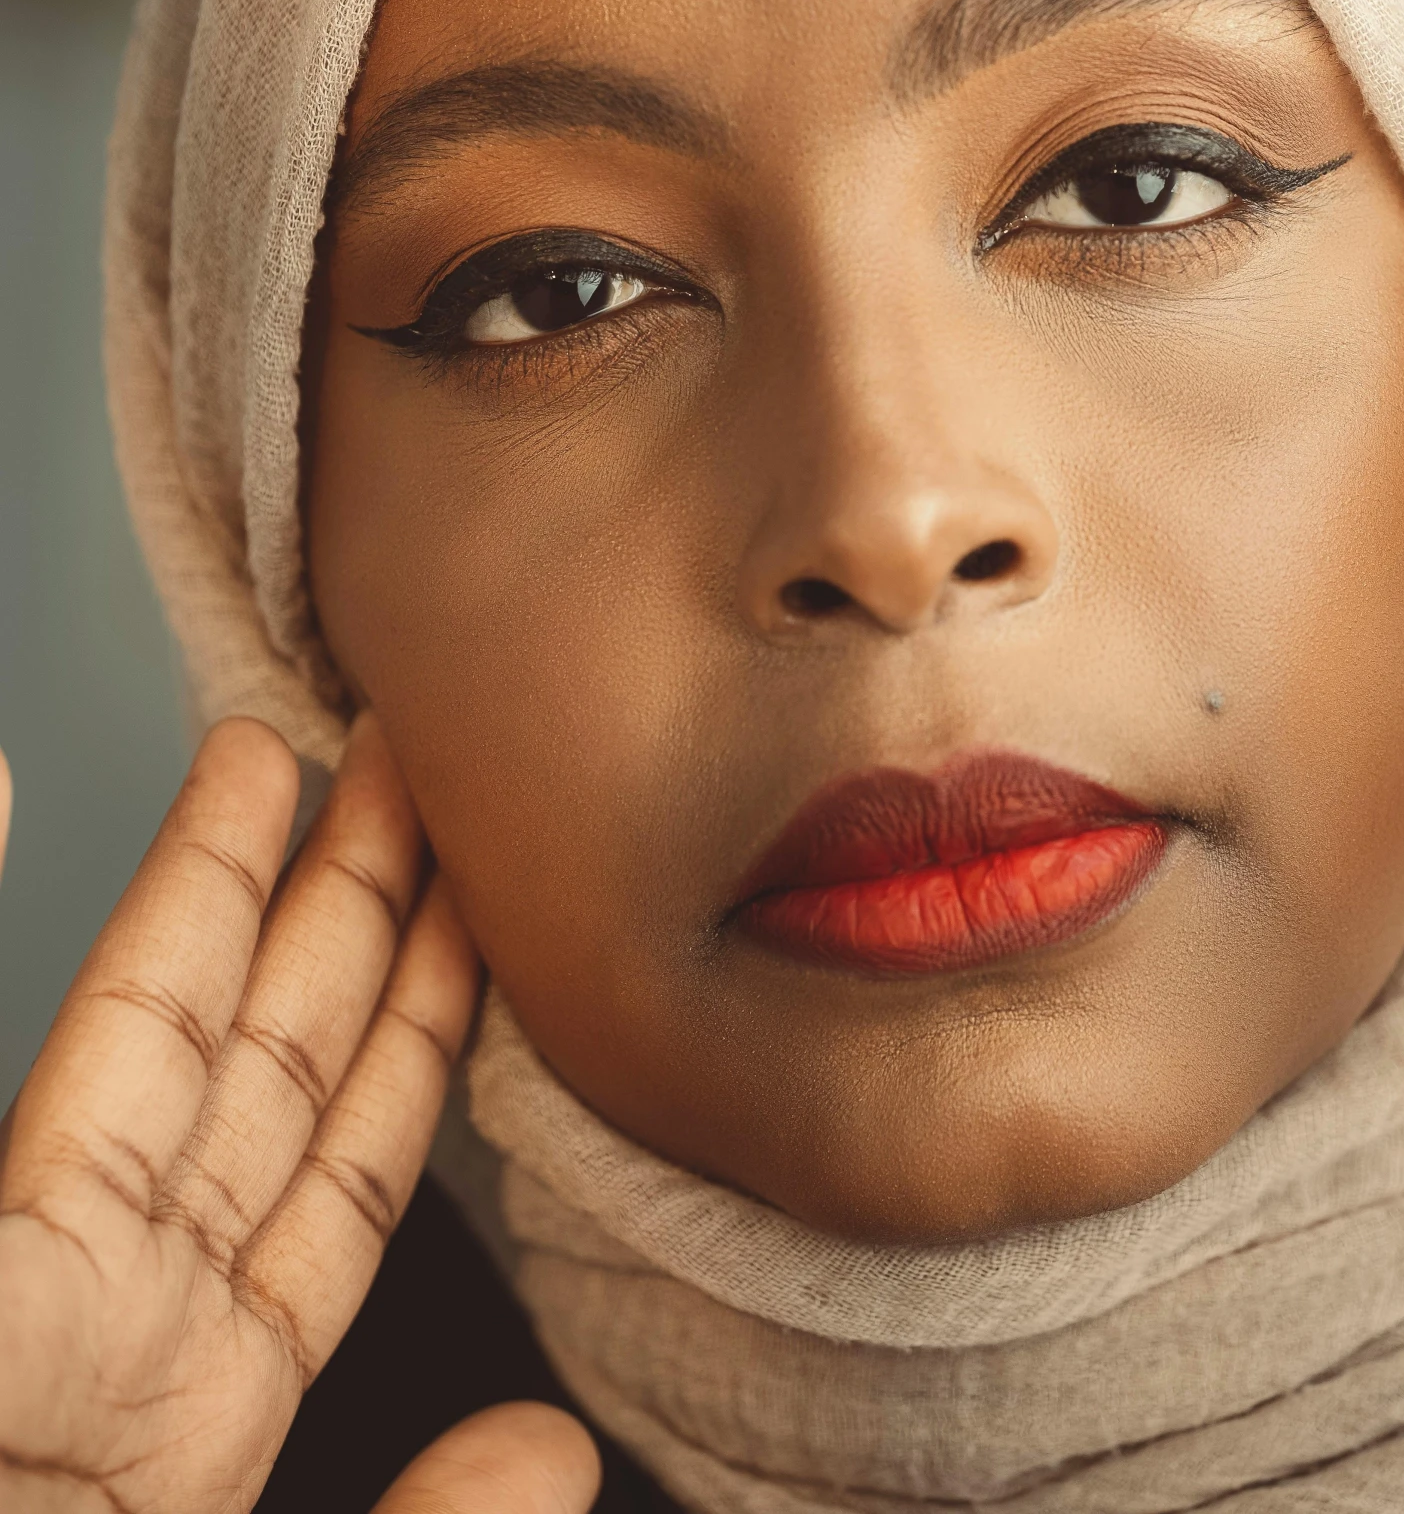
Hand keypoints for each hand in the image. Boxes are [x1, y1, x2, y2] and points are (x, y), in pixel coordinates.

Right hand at [0, 717, 597, 1513]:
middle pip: (247, 1070)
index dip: (411, 1018)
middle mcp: (97, 1330)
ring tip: (263, 754)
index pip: (333, 1164)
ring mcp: (10, 1292)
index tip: (475, 888)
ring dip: (194, 897)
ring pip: (126, 1048)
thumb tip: (556, 1447)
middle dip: (333, 906)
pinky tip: (1, 794)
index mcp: (191, 1415)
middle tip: (407, 752)